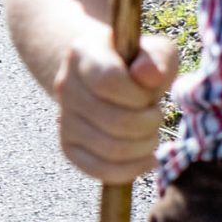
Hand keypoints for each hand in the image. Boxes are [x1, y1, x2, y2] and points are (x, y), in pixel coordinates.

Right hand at [51, 29, 178, 184]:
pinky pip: (99, 170)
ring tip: (150, 134)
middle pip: (114, 121)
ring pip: (110, 149)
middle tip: (156, 115)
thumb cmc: (135, 64)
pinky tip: (146, 158)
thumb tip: (150, 75)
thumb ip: (158, 58)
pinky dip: (130, 170)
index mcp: (82, 54)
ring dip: (144, 147)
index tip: (149, 94)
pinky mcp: (68, 146)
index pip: (108, 82)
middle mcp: (65, 85)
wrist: (103, 75)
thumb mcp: (154, 51)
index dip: (138, 96)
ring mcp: (63, 118)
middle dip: (149, 124)